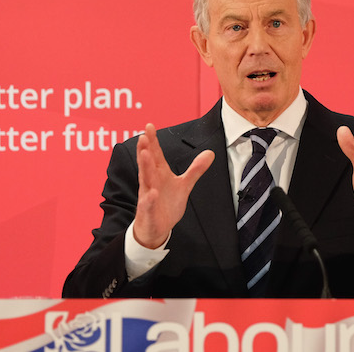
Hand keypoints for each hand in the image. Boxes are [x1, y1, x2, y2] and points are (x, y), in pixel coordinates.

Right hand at [134, 123, 214, 247]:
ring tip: (145, 154)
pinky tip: (151, 193)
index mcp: (159, 173)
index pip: (155, 154)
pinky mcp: (148, 211)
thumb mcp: (184, 185)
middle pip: (147, 163)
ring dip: (144, 167)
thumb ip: (196, 169)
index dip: (152, 141)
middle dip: (145, 149)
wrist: (156, 227)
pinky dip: (149, 199)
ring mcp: (147, 196)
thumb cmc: (166, 203)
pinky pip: (147, 204)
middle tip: (143, 135)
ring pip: (145, 180)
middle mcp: (151, 181)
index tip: (149, 126)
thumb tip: (210, 153)